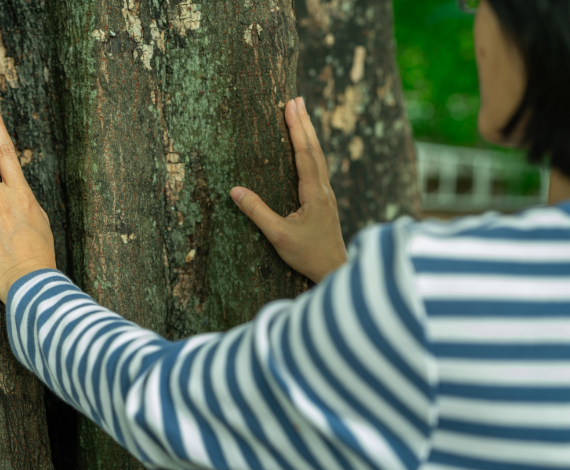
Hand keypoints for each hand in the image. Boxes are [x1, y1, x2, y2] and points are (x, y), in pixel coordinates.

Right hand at [230, 97, 346, 282]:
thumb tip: (234, 190)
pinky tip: (308, 150)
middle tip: (297, 99)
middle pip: (315, 150)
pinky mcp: (326, 202)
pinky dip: (312, 151)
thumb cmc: (308, 256)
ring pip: (320, 157)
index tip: (290, 106)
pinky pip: (319, 168)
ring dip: (310, 134)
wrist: (335, 271)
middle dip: (304, 123)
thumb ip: (257, 212)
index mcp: (314, 194)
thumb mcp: (278, 236)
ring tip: (302, 115)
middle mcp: (324, 190)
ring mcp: (327, 196)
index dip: (296, 129)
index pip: (304, 154)